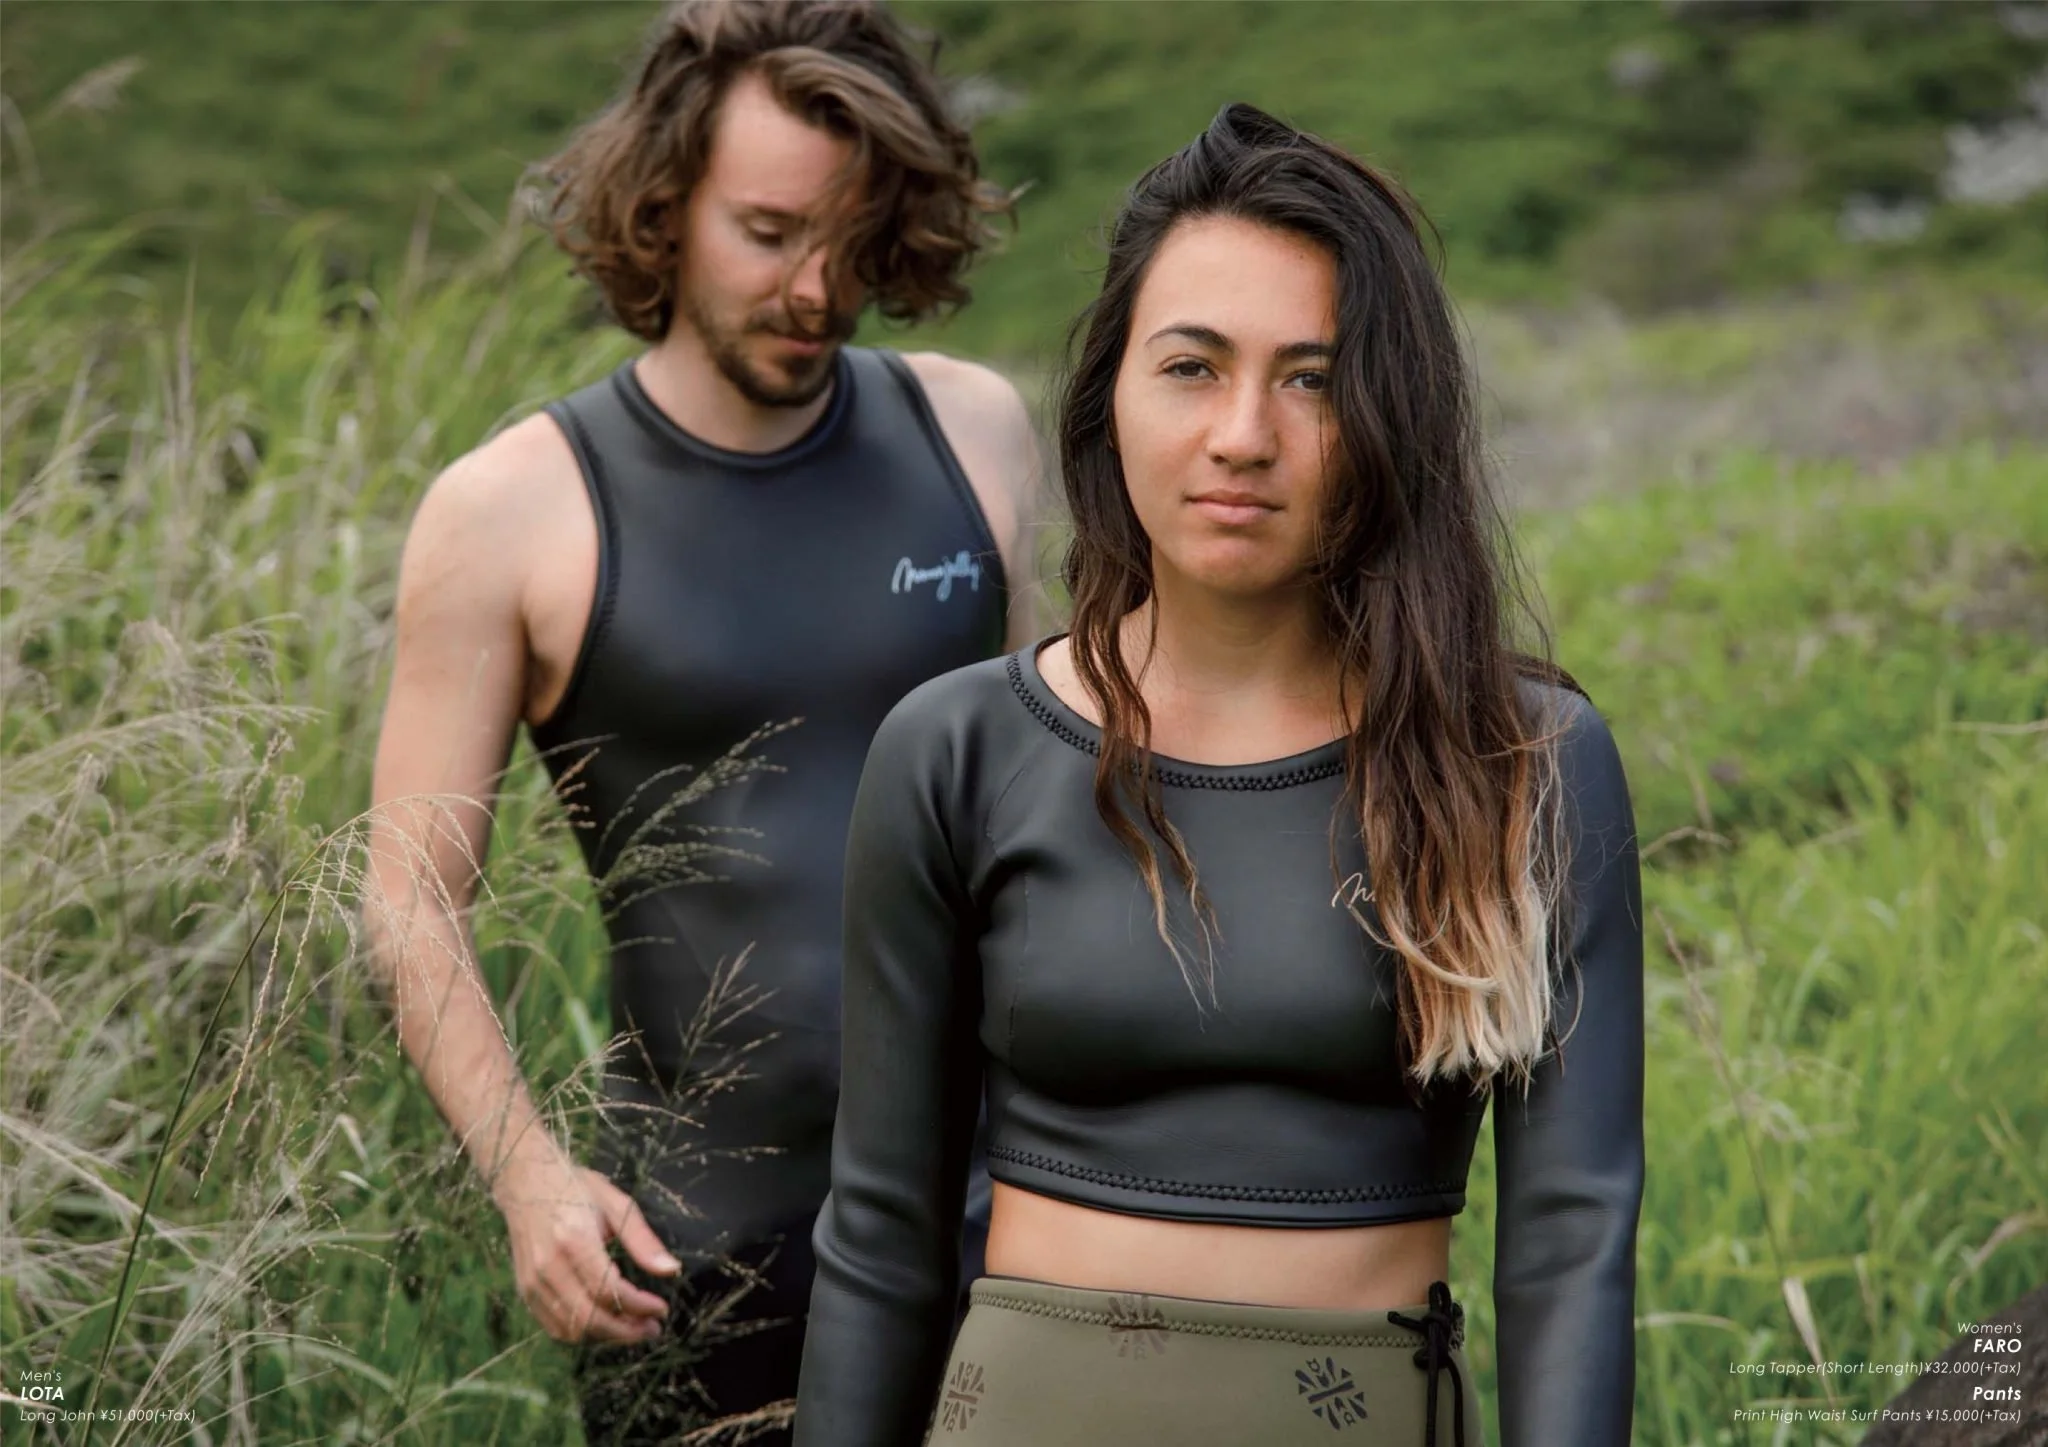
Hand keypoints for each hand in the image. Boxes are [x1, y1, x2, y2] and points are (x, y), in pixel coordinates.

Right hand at [496, 1153, 681, 1344]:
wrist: (525, 1182)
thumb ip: (643, 1241)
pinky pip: (554, 1327)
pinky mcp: (525, 1291)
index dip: (639, 1307)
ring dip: (606, 1336)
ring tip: (633, 1327)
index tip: (662, 1309)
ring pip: (571, 1330)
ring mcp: (532, 1283)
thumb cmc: (575, 1188)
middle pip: (590, 1319)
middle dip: (627, 1331)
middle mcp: (548, 1267)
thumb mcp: (616, 1204)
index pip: (609, 1292)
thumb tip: (671, 1270)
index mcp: (574, 1241)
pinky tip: (606, 1323)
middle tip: (652, 1327)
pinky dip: (583, 1333)